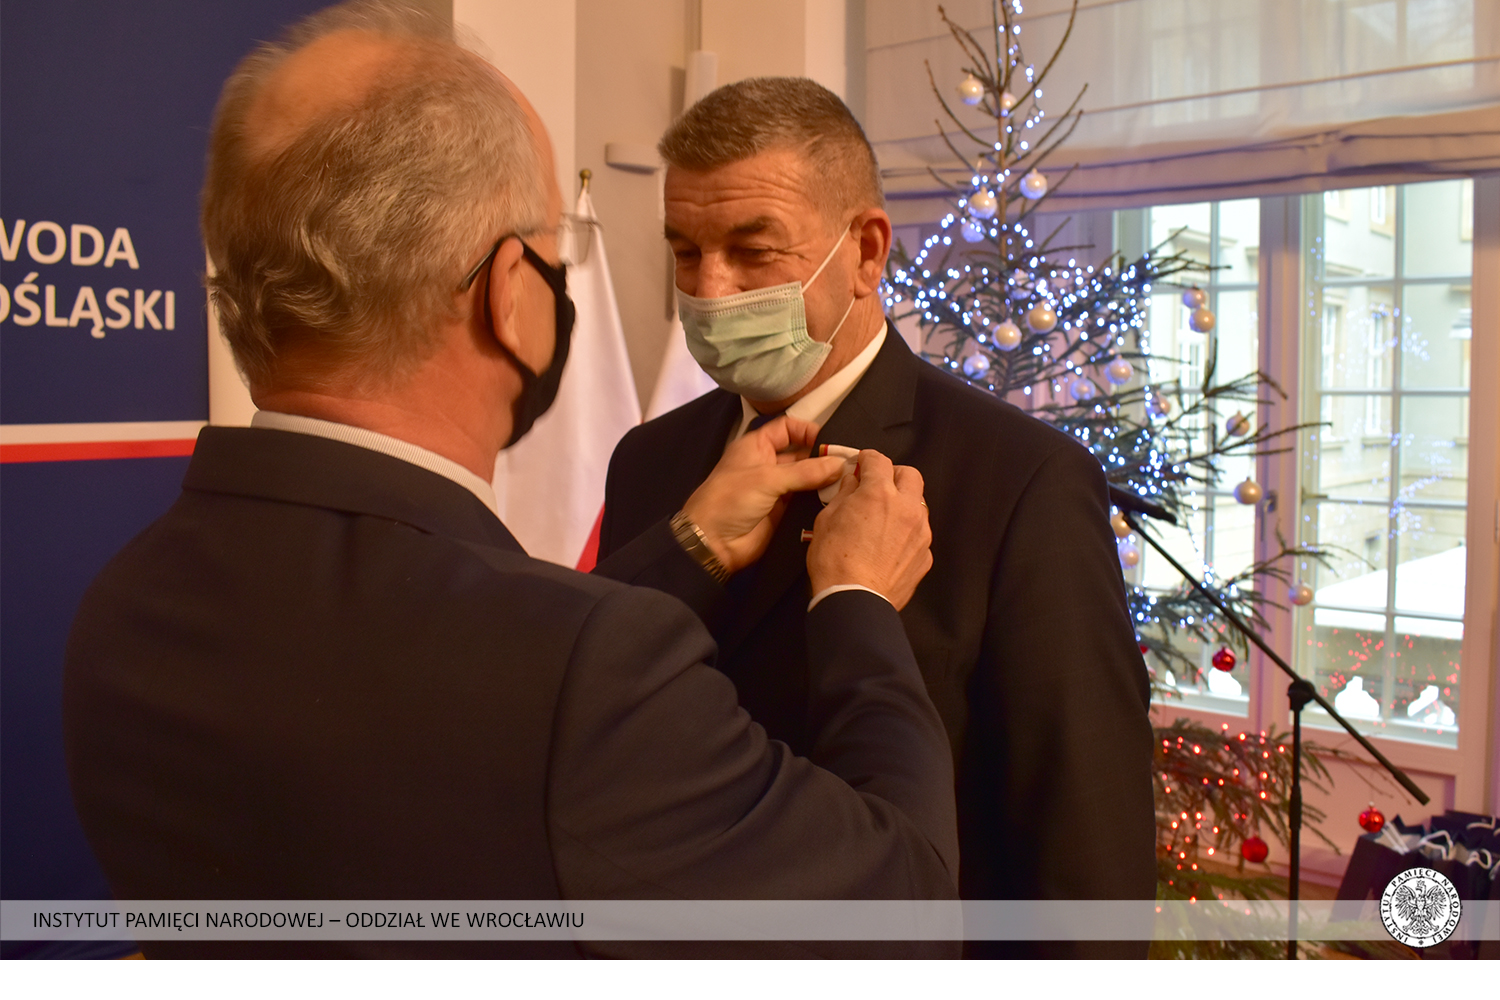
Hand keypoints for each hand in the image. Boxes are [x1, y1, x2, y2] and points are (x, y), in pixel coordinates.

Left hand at [681, 416, 845, 573]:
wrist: (713, 543)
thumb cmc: (729, 500)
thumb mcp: (767, 478)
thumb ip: (805, 471)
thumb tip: (838, 464)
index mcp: (757, 446)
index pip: (786, 428)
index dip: (807, 430)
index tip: (829, 440)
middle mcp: (767, 464)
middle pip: (801, 454)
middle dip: (822, 457)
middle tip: (848, 463)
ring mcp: (775, 489)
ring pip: (806, 478)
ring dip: (824, 479)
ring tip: (848, 480)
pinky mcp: (782, 512)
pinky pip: (805, 500)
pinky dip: (819, 499)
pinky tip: (838, 498)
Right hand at [807, 450, 931, 609]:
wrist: (854, 600)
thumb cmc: (834, 561)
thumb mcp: (827, 519)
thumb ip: (844, 494)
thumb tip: (852, 482)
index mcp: (879, 494)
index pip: (879, 460)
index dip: (868, 458)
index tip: (863, 462)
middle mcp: (906, 508)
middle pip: (910, 475)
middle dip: (894, 475)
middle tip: (878, 484)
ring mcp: (920, 533)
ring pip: (918, 505)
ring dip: (903, 504)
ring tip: (884, 518)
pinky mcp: (925, 555)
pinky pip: (919, 534)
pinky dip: (906, 532)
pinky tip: (889, 544)